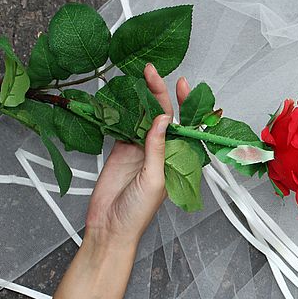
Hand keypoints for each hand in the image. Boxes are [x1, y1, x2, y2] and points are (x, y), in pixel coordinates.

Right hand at [83, 63, 191, 248]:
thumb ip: (158, 150)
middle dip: (161, 93)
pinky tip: (123, 94)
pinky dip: (124, 109)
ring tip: (139, 76)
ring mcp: (142, 149)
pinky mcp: (122, 149)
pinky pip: (125, 124)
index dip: (187, 106)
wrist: (110, 226)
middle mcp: (163, 152)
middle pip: (166, 116)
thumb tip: (164, 119)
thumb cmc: (138, 212)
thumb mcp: (154, 180)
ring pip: (145, 117)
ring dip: (143, 98)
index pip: (187, 127)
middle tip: (153, 72)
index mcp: (179, 160)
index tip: (183, 85)